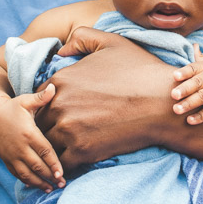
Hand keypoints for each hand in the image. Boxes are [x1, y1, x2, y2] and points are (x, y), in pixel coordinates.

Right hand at [0, 84, 64, 191]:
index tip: (62, 173)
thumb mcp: (25, 100)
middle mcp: (20, 147)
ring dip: (39, 183)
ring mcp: (12, 155)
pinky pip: (17, 174)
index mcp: (28, 133)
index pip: (44, 151)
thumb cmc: (12, 108)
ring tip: (51, 189)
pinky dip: (27, 181)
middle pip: (37, 166)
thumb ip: (41, 97)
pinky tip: (37, 186)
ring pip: (27, 173)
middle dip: (50, 176)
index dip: (53, 164)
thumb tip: (54, 87)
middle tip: (63, 184)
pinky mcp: (7, 160)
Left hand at [36, 27, 175, 170]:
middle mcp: (59, 104)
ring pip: (46, 144)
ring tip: (64, 150)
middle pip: (37, 123)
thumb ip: (82, 38)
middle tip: (61, 133)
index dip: (46, 106)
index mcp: (61, 79)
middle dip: (47, 128)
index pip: (37, 99)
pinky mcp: (82, 151)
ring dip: (53, 148)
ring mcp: (69, 129)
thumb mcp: (112, 42)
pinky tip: (75, 161)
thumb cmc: (141, 70)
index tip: (61, 112)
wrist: (165, 103)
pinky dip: (64, 165)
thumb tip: (61, 51)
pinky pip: (61, 164)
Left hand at [171, 44, 202, 123]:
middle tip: (172, 95)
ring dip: (189, 104)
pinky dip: (201, 117)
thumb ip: (200, 56)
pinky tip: (190, 120)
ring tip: (176, 109)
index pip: (194, 68)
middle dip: (185, 89)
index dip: (184, 72)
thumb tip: (193, 45)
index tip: (174, 76)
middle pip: (197, 83)